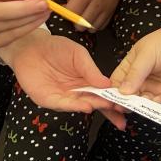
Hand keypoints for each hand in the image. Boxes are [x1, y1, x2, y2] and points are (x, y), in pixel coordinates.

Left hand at [0, 29, 126, 129]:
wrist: (30, 47)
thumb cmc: (56, 47)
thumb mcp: (78, 54)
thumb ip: (91, 69)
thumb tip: (108, 84)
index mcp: (87, 80)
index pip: (104, 92)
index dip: (115, 98)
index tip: (129, 103)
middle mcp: (77, 91)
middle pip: (95, 103)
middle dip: (109, 109)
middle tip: (123, 114)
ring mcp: (63, 97)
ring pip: (81, 104)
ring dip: (94, 106)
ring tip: (107, 107)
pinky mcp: (48, 99)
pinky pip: (63, 104)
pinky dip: (75, 106)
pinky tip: (85, 105)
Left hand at [61, 0, 124, 31]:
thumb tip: (65, 4)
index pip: (72, 13)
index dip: (65, 12)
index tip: (65, 6)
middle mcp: (97, 4)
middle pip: (81, 25)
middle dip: (74, 21)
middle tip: (74, 11)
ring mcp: (106, 9)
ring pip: (91, 28)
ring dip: (84, 24)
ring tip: (83, 14)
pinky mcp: (113, 10)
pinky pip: (101, 26)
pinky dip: (94, 24)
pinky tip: (92, 16)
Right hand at [112, 4, 160, 104]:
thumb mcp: (146, 54)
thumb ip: (135, 73)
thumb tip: (121, 92)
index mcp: (129, 69)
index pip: (113, 86)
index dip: (109, 95)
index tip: (108, 103)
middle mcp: (139, 82)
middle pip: (125, 99)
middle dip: (123, 105)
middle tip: (123, 109)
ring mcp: (152, 90)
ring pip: (141, 106)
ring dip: (140, 108)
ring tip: (141, 104)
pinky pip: (158, 107)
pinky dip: (156, 107)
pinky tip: (157, 101)